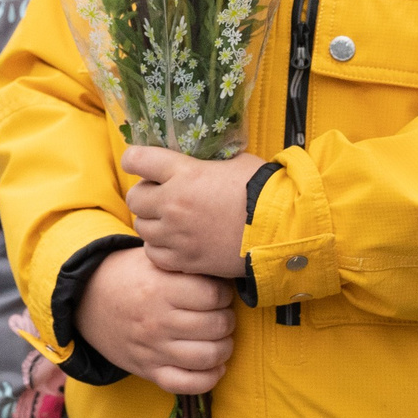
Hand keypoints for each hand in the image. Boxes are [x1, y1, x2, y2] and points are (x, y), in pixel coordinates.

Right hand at [73, 246, 234, 394]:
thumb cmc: (128, 275)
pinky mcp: (149, 371)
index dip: (224, 292)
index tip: (220, 292)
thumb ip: (184, 263)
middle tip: (223, 313)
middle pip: (216, 325)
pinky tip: (215, 365)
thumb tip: (221, 268)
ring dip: (225, 348)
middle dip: (228, 319)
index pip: (213, 294)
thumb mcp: (152, 259)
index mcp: (159, 288)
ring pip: (208, 357)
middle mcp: (158, 321)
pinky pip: (187, 384)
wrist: (88, 301)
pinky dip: (209, 378)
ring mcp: (153, 349)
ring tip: (221, 337)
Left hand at [121, 147, 265, 277]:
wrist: (284, 229)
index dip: (135, 159)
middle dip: (144, 194)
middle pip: (134, 198)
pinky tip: (176, 241)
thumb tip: (195, 158)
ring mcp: (177, 235)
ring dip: (152, 222)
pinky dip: (161, 247)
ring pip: (141, 227)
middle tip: (159, 195)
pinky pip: (155, 254)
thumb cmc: (263, 189)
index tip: (139, 162)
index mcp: (183, 173)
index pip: (137, 159)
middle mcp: (173, 204)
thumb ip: (205, 161)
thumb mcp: (231, 161)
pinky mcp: (186, 260)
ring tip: (170, 220)